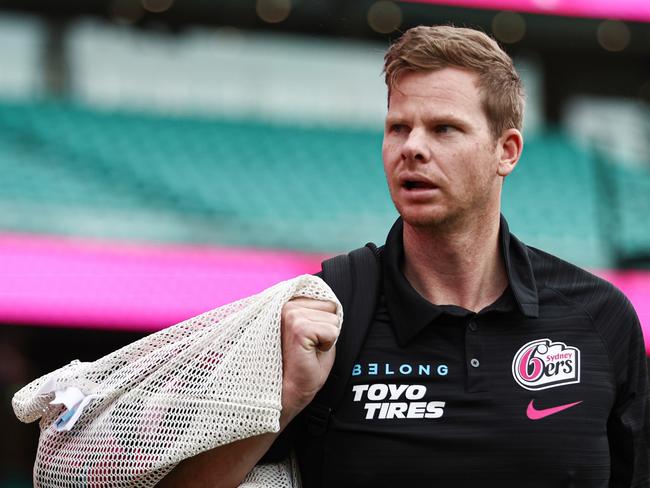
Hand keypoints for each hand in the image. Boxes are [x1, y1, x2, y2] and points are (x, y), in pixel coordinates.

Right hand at [280, 297, 339, 423]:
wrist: (288, 392)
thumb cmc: (300, 366)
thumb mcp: (312, 331)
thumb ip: (317, 314)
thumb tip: (333, 303)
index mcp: (287, 304)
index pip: (324, 301)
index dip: (324, 323)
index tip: (308, 339)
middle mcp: (285, 305)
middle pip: (330, 307)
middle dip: (326, 329)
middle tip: (307, 347)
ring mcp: (290, 314)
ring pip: (332, 319)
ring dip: (326, 338)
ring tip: (307, 350)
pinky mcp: (298, 328)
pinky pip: (332, 331)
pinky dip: (327, 345)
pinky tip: (309, 354)